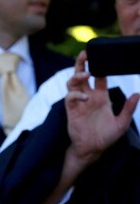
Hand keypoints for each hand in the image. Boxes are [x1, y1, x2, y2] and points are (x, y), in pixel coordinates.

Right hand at [65, 51, 138, 168]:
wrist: (92, 149)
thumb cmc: (106, 137)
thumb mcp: (122, 122)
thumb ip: (128, 108)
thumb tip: (137, 94)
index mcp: (101, 97)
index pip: (99, 77)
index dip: (100, 66)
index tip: (102, 57)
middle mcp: (88, 97)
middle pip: (82, 75)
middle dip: (82, 63)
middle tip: (85, 53)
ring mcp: (79, 103)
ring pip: (73, 83)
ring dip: (77, 76)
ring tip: (85, 73)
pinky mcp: (71, 110)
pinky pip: (70, 97)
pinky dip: (76, 94)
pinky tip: (85, 96)